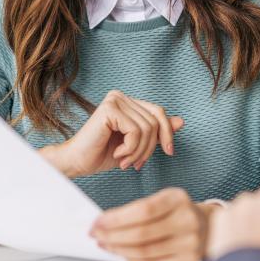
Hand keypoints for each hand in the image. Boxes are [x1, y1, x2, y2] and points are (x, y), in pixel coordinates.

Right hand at [40, 90, 183, 178]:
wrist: (77, 162)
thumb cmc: (103, 154)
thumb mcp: (137, 144)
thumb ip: (156, 132)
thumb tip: (181, 121)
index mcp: (127, 102)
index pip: (159, 112)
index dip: (167, 133)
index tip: (169, 152)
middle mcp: (120, 96)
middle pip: (155, 121)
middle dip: (151, 148)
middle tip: (137, 164)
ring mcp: (114, 100)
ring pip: (147, 128)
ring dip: (139, 152)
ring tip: (125, 162)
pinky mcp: (110, 109)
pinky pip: (136, 131)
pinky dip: (131, 149)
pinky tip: (117, 155)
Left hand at [90, 187, 214, 260]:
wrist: (209, 226)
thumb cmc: (178, 211)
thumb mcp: (164, 199)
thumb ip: (138, 209)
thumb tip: (104, 223)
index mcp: (178, 198)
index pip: (142, 210)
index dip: (116, 218)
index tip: (97, 222)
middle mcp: (187, 220)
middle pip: (141, 233)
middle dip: (112, 235)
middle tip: (96, 235)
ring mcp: (190, 243)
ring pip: (145, 252)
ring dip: (119, 249)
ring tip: (106, 244)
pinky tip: (123, 254)